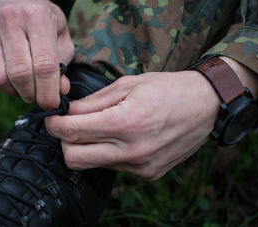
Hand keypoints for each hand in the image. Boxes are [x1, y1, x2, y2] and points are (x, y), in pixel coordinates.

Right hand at [0, 0, 73, 109]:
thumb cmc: (44, 20)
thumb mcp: (61, 35)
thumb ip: (63, 62)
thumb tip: (61, 90)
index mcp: (37, 16)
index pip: (44, 64)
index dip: (49, 90)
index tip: (54, 104)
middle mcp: (10, 19)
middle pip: (20, 73)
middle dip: (33, 95)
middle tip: (41, 99)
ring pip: (1, 78)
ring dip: (18, 93)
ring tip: (30, 91)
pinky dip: (6, 88)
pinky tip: (16, 83)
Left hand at [46, 71, 220, 179]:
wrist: (206, 105)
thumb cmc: (168, 88)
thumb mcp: (128, 84)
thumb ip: (94, 101)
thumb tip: (69, 112)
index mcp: (125, 122)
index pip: (72, 132)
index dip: (54, 125)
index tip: (52, 119)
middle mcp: (132, 150)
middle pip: (74, 158)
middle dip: (64, 142)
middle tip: (70, 125)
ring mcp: (141, 166)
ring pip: (93, 164)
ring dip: (88, 147)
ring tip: (101, 127)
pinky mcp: (149, 174)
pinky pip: (114, 167)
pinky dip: (109, 153)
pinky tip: (122, 137)